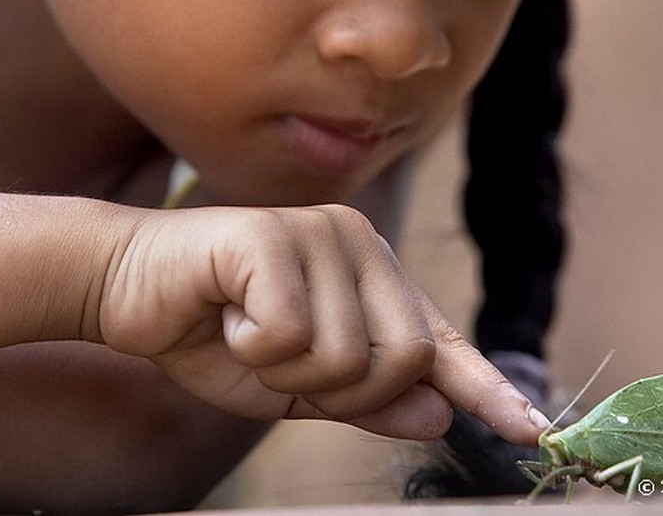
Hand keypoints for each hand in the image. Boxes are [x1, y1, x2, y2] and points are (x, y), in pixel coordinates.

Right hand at [96, 204, 547, 442]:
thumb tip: (439, 413)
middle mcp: (359, 243)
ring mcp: (321, 232)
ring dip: (287, 374)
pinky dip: (251, 350)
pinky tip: (227, 314)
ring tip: (247, 334)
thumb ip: (368, 396)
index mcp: (372, 274)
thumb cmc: (216, 333)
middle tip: (281, 364)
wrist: (129, 287)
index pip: (441, 341)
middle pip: (406, 358)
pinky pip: (293, 335)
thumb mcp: (298, 385)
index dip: (487, 388)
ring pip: (350, 356)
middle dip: (341, 390)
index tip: (533, 430)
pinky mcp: (275, 236)